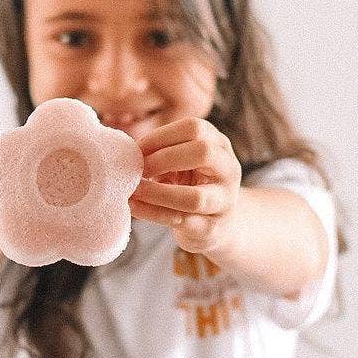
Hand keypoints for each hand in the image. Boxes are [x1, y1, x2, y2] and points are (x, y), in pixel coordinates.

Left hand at [128, 117, 241, 254]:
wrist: (218, 223)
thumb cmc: (191, 185)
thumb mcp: (182, 162)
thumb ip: (163, 153)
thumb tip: (129, 153)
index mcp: (218, 144)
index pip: (193, 128)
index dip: (160, 137)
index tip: (137, 149)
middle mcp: (228, 170)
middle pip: (203, 152)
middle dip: (164, 160)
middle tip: (139, 170)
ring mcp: (225, 201)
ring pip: (194, 197)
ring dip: (156, 194)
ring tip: (133, 191)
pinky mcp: (213, 229)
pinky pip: (182, 221)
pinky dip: (153, 214)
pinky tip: (135, 207)